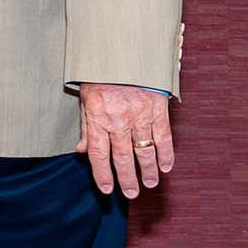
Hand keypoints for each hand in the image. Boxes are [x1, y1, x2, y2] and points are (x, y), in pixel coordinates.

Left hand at [77, 83, 173, 197]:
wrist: (123, 53)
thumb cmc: (101, 77)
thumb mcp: (86, 99)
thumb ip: (86, 127)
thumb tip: (81, 151)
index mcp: (98, 118)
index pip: (99, 154)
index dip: (102, 174)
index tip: (107, 190)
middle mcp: (118, 120)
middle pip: (122, 157)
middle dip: (127, 178)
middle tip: (131, 194)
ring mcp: (140, 115)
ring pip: (144, 151)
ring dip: (147, 170)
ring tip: (149, 183)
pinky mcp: (158, 109)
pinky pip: (163, 137)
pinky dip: (166, 153)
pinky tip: (166, 166)